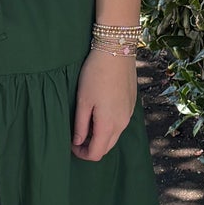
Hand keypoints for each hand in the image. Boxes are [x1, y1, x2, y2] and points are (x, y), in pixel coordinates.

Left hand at [71, 45, 137, 161]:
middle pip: (107, 147)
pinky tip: (99, 111)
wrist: (117, 50)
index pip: (96, 153)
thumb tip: (77, 142)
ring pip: (114, 135)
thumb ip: (81, 125)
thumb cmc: (95, 74)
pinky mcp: (132, 105)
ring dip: (100, 136)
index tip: (71, 145)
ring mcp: (129, 114)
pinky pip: (120, 123)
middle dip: (91, 147)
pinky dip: (109, 125)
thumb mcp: (82, 101)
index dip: (82, 154)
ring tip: (86, 123)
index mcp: (108, 125)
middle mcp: (122, 123)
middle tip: (76, 136)